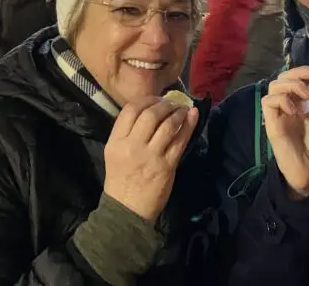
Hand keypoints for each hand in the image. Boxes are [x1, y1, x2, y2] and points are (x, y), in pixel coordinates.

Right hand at [103, 97, 198, 220]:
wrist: (127, 209)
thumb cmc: (121, 180)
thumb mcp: (115, 154)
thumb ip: (127, 133)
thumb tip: (149, 111)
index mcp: (116, 142)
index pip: (130, 111)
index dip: (146, 100)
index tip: (156, 99)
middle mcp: (132, 146)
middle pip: (150, 114)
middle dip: (164, 104)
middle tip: (172, 103)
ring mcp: (151, 156)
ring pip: (168, 125)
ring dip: (179, 112)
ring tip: (183, 109)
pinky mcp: (167, 165)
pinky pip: (180, 140)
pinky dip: (189, 125)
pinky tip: (193, 115)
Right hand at [262, 64, 308, 199]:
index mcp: (302, 103)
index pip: (303, 79)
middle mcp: (289, 104)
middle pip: (286, 76)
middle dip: (302, 71)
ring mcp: (279, 112)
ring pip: (275, 84)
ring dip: (292, 84)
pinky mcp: (270, 122)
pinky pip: (268, 101)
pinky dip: (281, 99)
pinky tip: (294, 109)